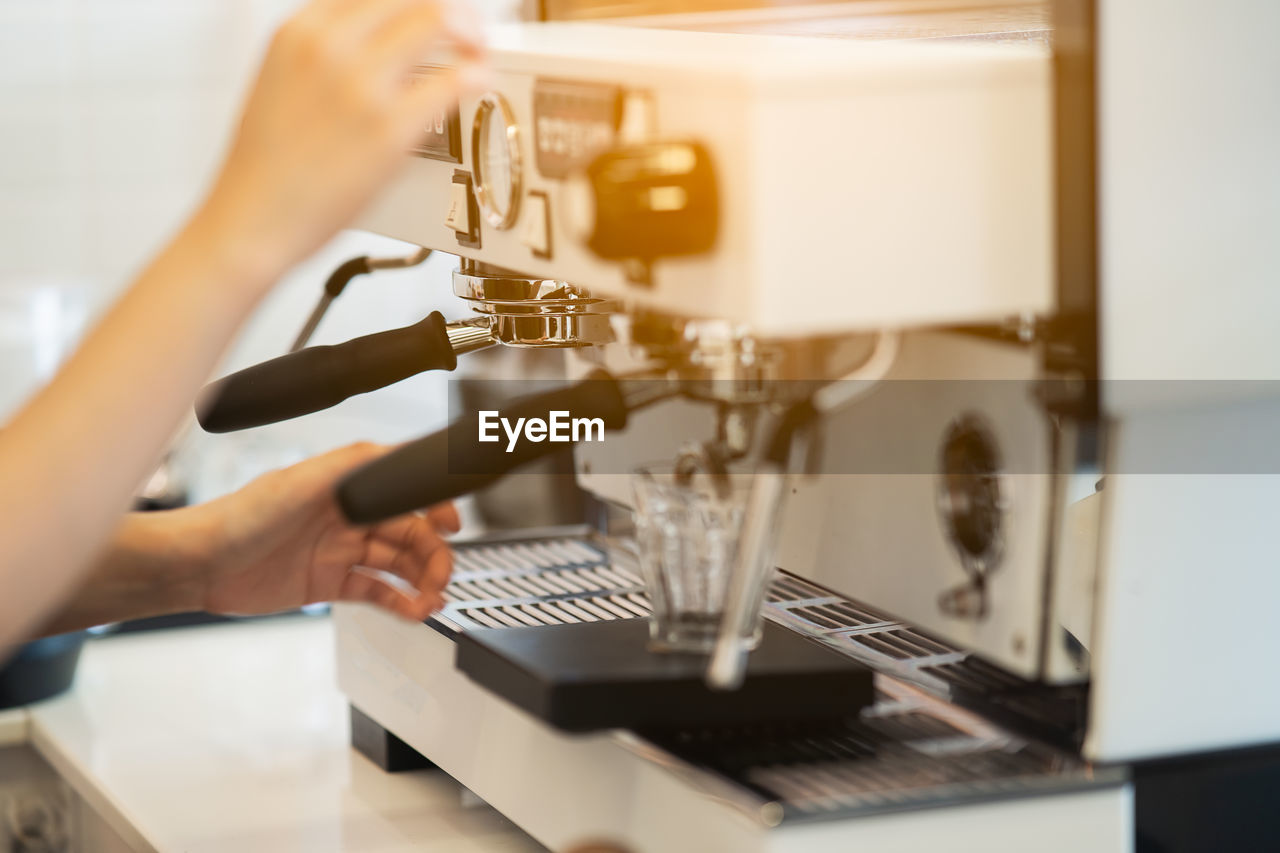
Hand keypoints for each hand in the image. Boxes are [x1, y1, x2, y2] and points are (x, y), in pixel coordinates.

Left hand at [193, 443, 460, 619]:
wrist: (199, 565)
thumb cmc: (238, 519)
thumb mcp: (299, 482)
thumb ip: (351, 465)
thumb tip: (397, 452)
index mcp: (345, 486)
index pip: (403, 492)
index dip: (433, 506)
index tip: (452, 524)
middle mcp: (346, 516)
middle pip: (408, 532)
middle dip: (432, 554)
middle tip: (442, 578)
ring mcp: (339, 550)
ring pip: (397, 564)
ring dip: (421, 582)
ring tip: (432, 601)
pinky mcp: (329, 584)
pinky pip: (376, 592)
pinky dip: (400, 602)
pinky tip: (413, 612)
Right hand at [194, 0, 487, 284]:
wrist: (252, 219)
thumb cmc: (266, 167)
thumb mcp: (281, 80)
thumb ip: (324, 53)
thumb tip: (376, 45)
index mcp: (299, 30)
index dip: (413, 5)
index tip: (434, 18)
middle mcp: (329, 46)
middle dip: (453, 11)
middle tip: (469, 33)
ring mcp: (361, 84)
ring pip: (439, 20)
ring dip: (470, 35)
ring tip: (477, 54)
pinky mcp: (390, 127)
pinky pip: (455, 81)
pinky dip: (477, 76)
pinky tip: (478, 85)